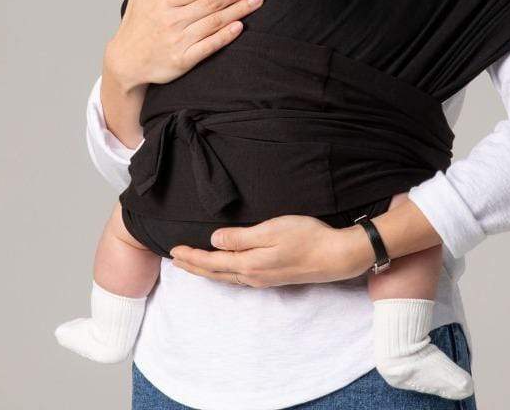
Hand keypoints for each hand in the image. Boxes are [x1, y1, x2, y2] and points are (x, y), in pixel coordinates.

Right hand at [104, 0, 267, 91]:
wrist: (126, 63)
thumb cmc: (135, 27)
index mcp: (162, 1)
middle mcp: (171, 19)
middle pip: (211, 2)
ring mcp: (178, 40)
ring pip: (214, 22)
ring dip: (239, 10)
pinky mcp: (183, 60)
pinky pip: (208, 46)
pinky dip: (225, 36)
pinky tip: (240, 27)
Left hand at [170, 215, 375, 287]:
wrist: (336, 256)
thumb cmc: (306, 238)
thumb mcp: (271, 230)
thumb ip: (241, 237)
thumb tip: (214, 240)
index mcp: (249, 264)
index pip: (212, 262)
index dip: (191, 257)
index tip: (174, 251)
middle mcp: (252, 276)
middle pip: (215, 273)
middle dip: (194, 266)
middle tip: (176, 260)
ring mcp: (263, 280)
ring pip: (226, 277)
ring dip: (207, 271)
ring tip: (194, 265)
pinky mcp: (273, 278)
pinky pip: (238, 278)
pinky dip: (223, 273)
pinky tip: (225, 270)